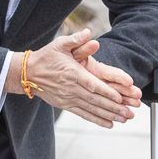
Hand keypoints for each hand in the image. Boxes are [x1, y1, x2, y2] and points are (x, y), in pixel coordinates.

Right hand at [16, 29, 133, 128]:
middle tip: (129, 112)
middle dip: (114, 107)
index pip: (92, 84)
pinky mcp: (65, 105)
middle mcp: (71, 88)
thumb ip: (76, 40)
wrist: (28, 73)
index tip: (120, 97)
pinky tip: (109, 124)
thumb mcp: (60, 44)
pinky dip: (97, 120)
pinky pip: (83, 114)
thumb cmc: (46, 57)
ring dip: (109, 115)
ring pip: (92, 109)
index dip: (106, 92)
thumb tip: (89, 34)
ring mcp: (68, 98)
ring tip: (124, 119)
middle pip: (95, 100)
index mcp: (72, 73)